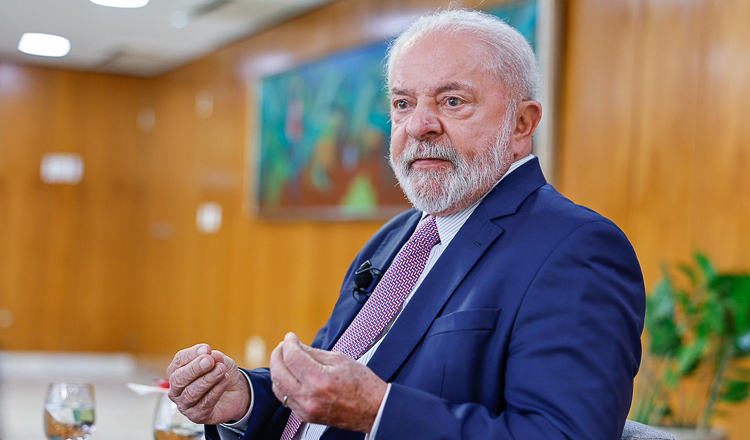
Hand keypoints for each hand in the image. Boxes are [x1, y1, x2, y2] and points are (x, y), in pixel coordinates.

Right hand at [166, 343, 249, 424]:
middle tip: (209, 361)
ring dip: (208, 380)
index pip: (179, 361)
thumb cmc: (221, 373)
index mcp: (178, 370)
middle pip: (179, 379)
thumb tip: (213, 356)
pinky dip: (216, 390)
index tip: (207, 349)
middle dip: (195, 369)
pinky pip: (205, 403)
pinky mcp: (196, 416)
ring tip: (221, 370)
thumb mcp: (221, 360)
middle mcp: (177, 388)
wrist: (234, 392)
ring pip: (191, 393)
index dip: (192, 354)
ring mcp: (185, 404)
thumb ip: (216, 357)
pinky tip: (225, 380)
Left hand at [270, 333, 386, 432]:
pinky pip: (285, 398)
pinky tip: (291, 375)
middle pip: (278, 373)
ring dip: (278, 370)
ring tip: (285, 359)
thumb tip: (295, 346)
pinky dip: (284, 384)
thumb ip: (313, 352)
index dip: (288, 343)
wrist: (373, 410)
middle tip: (284, 346)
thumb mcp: (339, 360)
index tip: (290, 337)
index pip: (291, 357)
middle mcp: (309, 398)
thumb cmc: (362, 384)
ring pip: (277, 387)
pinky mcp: (305, 417)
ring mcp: (305, 410)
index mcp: (319, 380)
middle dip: (277, 355)